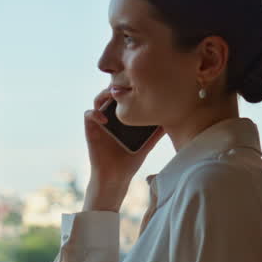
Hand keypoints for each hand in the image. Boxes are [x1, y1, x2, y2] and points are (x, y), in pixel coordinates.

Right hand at [82, 88, 164, 210]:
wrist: (116, 177)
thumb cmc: (131, 161)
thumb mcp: (148, 143)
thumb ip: (157, 132)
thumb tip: (173, 119)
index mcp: (123, 116)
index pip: (125, 94)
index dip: (130, 86)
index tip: (140, 84)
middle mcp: (111, 115)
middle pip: (111, 92)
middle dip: (118, 85)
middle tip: (128, 84)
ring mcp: (100, 121)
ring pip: (99, 99)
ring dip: (105, 94)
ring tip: (115, 96)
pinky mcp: (91, 129)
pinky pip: (88, 114)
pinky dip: (95, 113)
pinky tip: (106, 119)